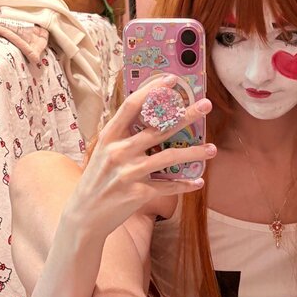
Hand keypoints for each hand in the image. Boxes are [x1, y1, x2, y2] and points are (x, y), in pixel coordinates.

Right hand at [63, 75, 213, 241]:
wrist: (85, 216)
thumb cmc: (97, 181)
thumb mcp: (103, 154)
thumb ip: (123, 138)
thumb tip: (152, 121)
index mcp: (109, 137)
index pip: (131, 106)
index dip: (152, 90)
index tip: (171, 80)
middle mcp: (118, 152)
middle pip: (158, 128)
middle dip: (186, 115)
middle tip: (205, 105)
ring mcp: (129, 173)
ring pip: (169, 157)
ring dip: (194, 153)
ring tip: (212, 149)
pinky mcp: (138, 193)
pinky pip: (168, 186)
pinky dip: (185, 185)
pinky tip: (198, 182)